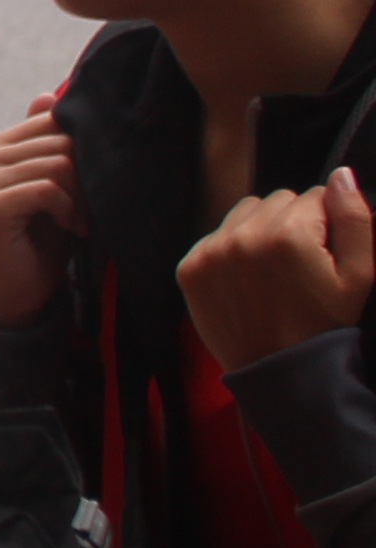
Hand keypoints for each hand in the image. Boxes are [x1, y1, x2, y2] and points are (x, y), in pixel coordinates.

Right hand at [0, 100, 86, 328]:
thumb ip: (51, 144)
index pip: (56, 121)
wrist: (20, 289)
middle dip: (88, 178)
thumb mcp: (55, 184)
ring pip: (59, 164)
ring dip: (82, 198)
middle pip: (62, 141)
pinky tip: (68, 225)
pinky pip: (47, 188)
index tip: (91, 186)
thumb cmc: (44, 235)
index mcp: (0, 144)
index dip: (84, 150)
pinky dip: (68, 209)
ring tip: (80, 221)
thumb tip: (48, 94)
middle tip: (90, 211)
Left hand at [180, 167, 375, 372]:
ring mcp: (211, 251)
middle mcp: (243, 235)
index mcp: (288, 234)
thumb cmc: (326, 324)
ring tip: (274, 270)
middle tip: (300, 265)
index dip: (327, 223)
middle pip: (277, 200)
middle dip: (294, 223)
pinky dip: (232, 249)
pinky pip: (216, 235)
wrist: (279, 373)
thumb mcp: (359, 276)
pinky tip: (247, 279)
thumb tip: (342, 175)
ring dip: (260, 230)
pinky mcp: (189, 266)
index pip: (314, 195)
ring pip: (244, 212)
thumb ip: (356, 220)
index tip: (325, 254)